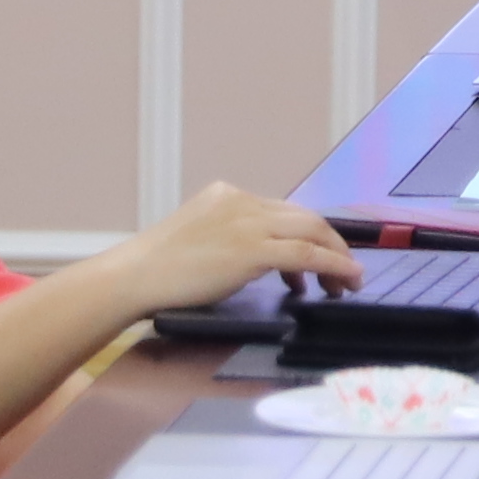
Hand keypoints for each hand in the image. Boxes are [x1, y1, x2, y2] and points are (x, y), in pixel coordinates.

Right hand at [109, 184, 360, 319]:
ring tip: (345, 283)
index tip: (319, 259)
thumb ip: (229, 238)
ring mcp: (247, 223)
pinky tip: (346, 279)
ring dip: (337, 257)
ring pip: (312, 231)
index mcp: (227, 195)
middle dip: (332, 245)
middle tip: (343, 272)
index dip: (309, 235)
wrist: (133, 276)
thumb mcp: (198, 238)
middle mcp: (242, 202)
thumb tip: (263, 259)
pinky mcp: (251, 250)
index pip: (283, 211)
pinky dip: (334, 265)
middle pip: (305, 217)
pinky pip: (307, 254)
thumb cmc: (158, 270)